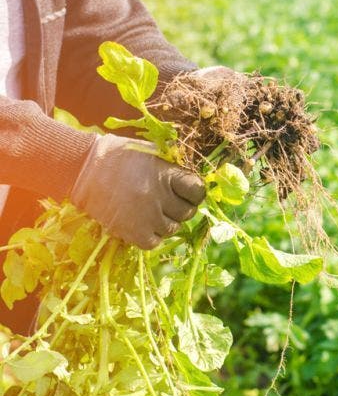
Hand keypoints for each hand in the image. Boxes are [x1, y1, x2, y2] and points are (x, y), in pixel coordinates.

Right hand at [70, 134, 205, 248]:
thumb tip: (192, 179)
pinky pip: (154, 242)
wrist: (82, 169)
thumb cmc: (117, 156)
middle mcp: (160, 196)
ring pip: (172, 229)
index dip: (194, 193)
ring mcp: (147, 216)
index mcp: (166, 174)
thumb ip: (172, 166)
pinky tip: (143, 225)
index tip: (187, 192)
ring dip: (165, 223)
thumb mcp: (150, 152)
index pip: (197, 191)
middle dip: (180, 208)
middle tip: (166, 203)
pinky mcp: (132, 232)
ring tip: (151, 212)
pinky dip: (152, 236)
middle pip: (187, 212)